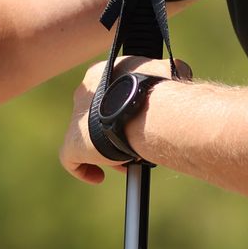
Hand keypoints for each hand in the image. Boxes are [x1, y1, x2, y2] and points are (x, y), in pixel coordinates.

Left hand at [61, 56, 191, 183]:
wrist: (148, 111)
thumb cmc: (160, 90)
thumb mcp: (167, 71)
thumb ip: (166, 72)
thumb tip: (177, 73)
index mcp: (99, 74)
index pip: (106, 93)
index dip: (121, 110)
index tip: (136, 122)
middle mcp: (83, 94)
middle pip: (97, 118)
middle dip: (115, 132)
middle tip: (133, 144)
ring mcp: (76, 119)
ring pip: (88, 139)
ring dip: (106, 151)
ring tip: (126, 162)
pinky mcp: (72, 143)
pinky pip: (70, 160)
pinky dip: (83, 169)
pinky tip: (98, 176)